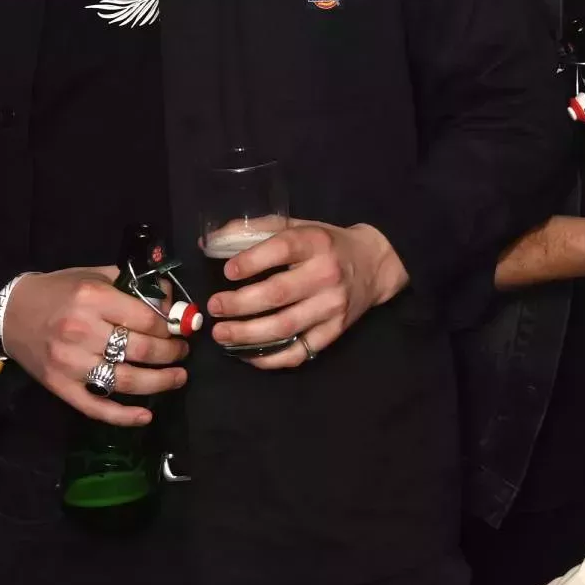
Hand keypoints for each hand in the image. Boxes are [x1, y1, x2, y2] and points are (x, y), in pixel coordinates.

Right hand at [3, 267, 187, 426]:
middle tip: (182, 352)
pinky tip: (146, 416)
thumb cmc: (58, 291)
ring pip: (126, 380)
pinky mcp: (61, 387)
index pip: (146, 319)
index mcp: (93, 299)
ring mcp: (70, 363)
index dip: (171, 327)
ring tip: (178, 377)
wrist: (9, 313)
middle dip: (171, 353)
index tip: (180, 330)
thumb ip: (133, 285)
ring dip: (160, 382)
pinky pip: (96, 407)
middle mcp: (82, 332)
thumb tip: (171, 300)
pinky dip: (123, 416)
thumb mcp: (95, 276)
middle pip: (141, 350)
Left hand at [207, 221, 408, 368]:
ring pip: (284, 327)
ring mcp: (332, 306)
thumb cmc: (328, 244)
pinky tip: (246, 354)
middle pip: (277, 293)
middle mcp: (326, 274)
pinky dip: (270, 359)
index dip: (252, 262)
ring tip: (221, 334)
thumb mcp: (299, 226)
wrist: (374, 265)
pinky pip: (299, 352)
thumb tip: (210, 241)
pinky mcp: (334, 331)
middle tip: (214, 307)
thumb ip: (257, 230)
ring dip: (247, 334)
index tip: (227, 272)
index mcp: (316, 243)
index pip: (283, 249)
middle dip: (239, 304)